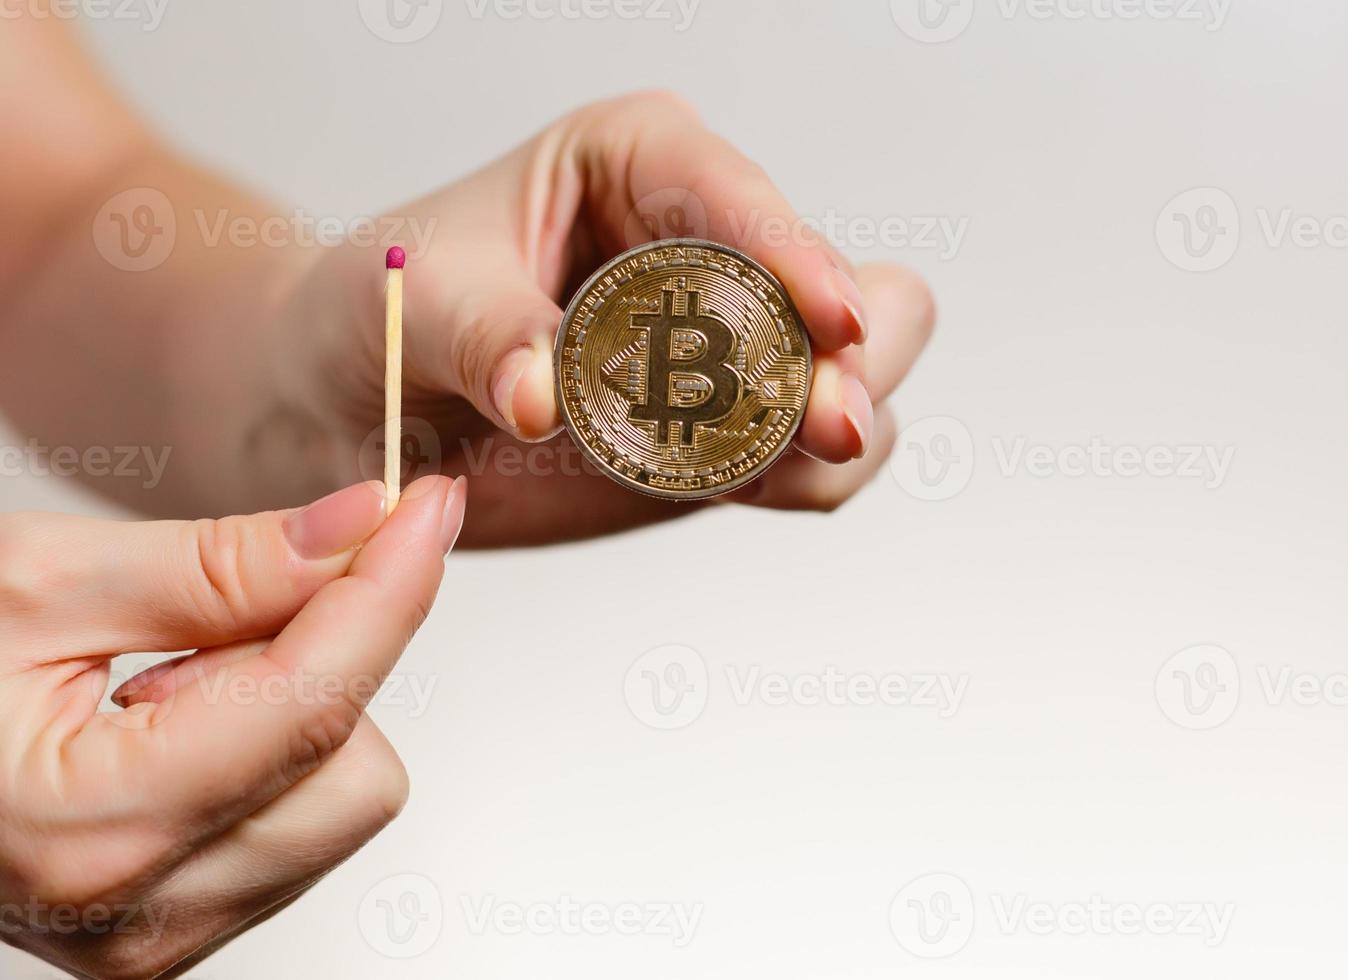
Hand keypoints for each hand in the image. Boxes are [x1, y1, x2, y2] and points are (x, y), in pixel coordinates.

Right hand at [0, 476, 464, 978]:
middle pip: (359, 764)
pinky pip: (301, 825)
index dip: (390, 587)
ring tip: (168, 674)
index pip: (314, 699)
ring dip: (296, 708)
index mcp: (92, 828)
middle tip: (224, 604)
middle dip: (326, 659)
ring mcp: (157, 938)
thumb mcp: (39, 580)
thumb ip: (221, 563)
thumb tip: (365, 526)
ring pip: (344, 797)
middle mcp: (140, 916)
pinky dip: (273, 751)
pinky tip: (173, 721)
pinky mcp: (171, 930)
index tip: (428, 506)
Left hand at [272, 91, 935, 545]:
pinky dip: (802, 483)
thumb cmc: (384, 313)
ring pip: (861, 384)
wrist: (362, 413)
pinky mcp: (735, 434)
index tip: (830, 324)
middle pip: (854, 289)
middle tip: (822, 422)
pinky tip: (743, 492)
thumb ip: (483, 332)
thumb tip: (546, 394)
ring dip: (834, 436)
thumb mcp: (417, 297)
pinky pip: (816, 464)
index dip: (798, 255)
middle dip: (848, 361)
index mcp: (643, 162)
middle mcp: (713, 246)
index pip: (744, 196)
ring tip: (763, 474)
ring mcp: (737, 348)